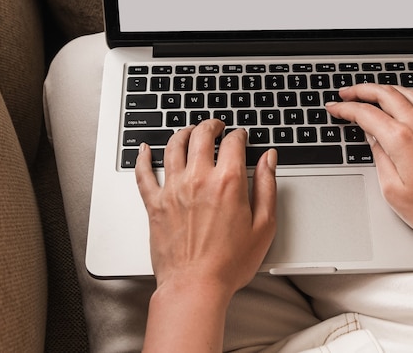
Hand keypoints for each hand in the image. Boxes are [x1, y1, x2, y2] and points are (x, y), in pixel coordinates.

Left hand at [135, 122, 276, 296]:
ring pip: (174, 146)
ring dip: (183, 132)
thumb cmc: (229, 263)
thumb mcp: (264, 225)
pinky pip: (143, 173)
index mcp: (228, 182)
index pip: (233, 142)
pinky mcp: (155, 204)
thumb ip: (267, 186)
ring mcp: (174, 189)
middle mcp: (199, 179)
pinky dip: (142, 158)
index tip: (240, 135)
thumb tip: (269, 159)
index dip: (239, 134)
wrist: (195, 288)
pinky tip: (144, 149)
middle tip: (216, 125)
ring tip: (189, 130)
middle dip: (211, 125)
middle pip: (201, 135)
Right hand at [325, 84, 412, 251]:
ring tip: (371, 92)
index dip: (345, 108)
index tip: (334, 107)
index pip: (365, 114)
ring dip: (384, 88)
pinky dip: (412, 92)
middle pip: (384, 93)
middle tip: (346, 93)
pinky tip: (408, 94)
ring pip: (406, 91)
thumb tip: (373, 139)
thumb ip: (379, 159)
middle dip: (360, 90)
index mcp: (401, 140)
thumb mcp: (393, 191)